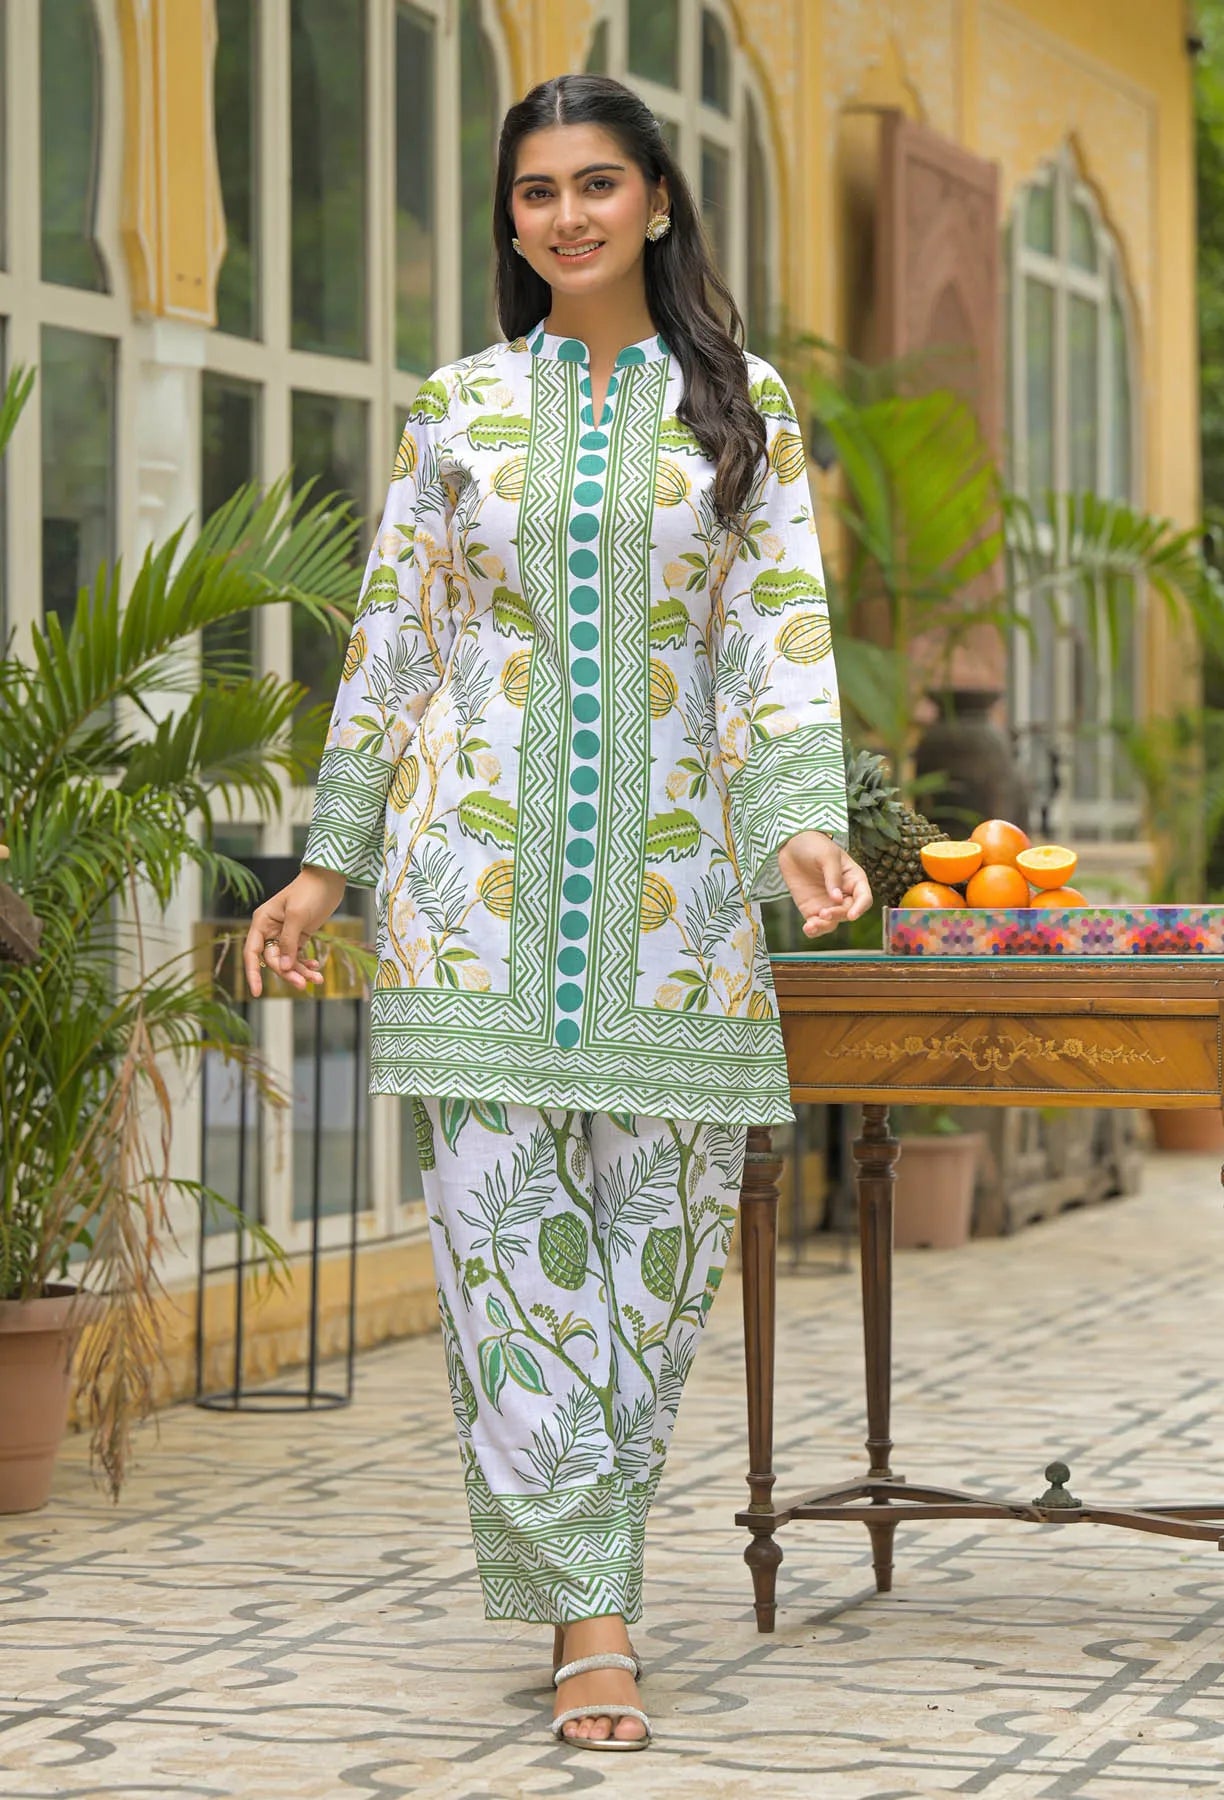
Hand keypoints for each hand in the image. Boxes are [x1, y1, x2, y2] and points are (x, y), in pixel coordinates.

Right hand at [244, 864, 347, 995]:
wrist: (329, 879)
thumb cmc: (309, 892)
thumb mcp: (297, 916)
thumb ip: (288, 942)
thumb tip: (282, 966)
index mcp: (262, 922)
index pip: (252, 953)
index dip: (253, 973)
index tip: (257, 993)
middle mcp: (270, 930)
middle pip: (273, 961)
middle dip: (288, 973)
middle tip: (304, 984)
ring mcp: (284, 934)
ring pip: (287, 961)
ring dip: (300, 971)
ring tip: (317, 980)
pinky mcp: (299, 936)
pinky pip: (297, 956)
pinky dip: (306, 964)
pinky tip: (316, 968)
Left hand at [777, 831, 872, 938]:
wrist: (791, 844)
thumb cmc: (814, 844)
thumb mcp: (826, 855)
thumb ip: (833, 876)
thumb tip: (837, 898)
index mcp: (854, 879)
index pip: (864, 898)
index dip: (860, 908)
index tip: (852, 915)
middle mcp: (844, 894)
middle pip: (848, 912)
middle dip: (838, 915)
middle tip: (823, 913)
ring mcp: (828, 903)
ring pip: (833, 922)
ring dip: (825, 926)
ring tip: (812, 925)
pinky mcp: (812, 908)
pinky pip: (816, 924)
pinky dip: (814, 930)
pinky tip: (807, 929)